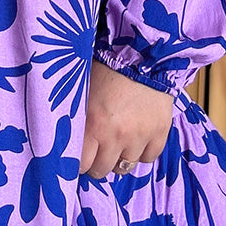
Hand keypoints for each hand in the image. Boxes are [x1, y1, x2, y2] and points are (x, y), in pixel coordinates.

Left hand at [80, 61, 172, 178]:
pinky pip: (148, 158)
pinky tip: (136, 138)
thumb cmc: (106, 70)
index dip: (78, 162)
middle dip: (97, 162)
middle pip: (102, 170)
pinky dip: (142, 151)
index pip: (81, 164)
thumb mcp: (83, 93)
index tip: (79, 156)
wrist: (143, 55)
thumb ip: (77, 120)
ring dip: (119, 157)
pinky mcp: (160, 133)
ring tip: (117, 142)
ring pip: (125, 166)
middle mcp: (116, 136)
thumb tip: (66, 141)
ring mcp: (140, 137)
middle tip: (97, 150)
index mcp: (93, 125)